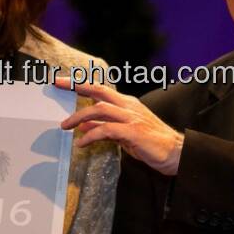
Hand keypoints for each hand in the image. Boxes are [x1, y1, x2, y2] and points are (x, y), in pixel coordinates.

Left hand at [57, 77, 184, 175]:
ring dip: (79, 117)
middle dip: (76, 86)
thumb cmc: (151, 143)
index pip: (100, 89)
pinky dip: (91, 135)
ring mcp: (132, 118)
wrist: (177, 153)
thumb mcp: (123, 134)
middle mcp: (129, 107)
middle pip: (98, 91)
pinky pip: (107, 130)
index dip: (80, 83)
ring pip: (100, 110)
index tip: (62, 80)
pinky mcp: (133, 132)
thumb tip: (84, 125)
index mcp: (127, 104)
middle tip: (57, 85)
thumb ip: (104, 127)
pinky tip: (82, 143)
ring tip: (65, 126)